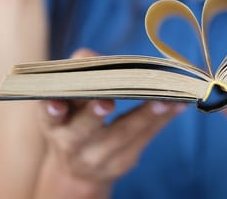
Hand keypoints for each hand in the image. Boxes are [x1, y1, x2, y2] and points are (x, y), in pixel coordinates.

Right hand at [39, 48, 186, 196]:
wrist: (76, 169)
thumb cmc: (72, 117)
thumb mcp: (65, 99)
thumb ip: (77, 75)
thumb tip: (98, 57)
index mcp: (53, 123)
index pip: (49, 117)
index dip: (52, 111)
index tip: (57, 104)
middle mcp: (71, 143)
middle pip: (82, 131)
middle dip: (94, 115)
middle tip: (106, 102)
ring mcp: (97, 156)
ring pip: (122, 134)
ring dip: (144, 115)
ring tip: (164, 100)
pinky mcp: (122, 161)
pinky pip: (144, 138)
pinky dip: (162, 119)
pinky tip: (177, 104)